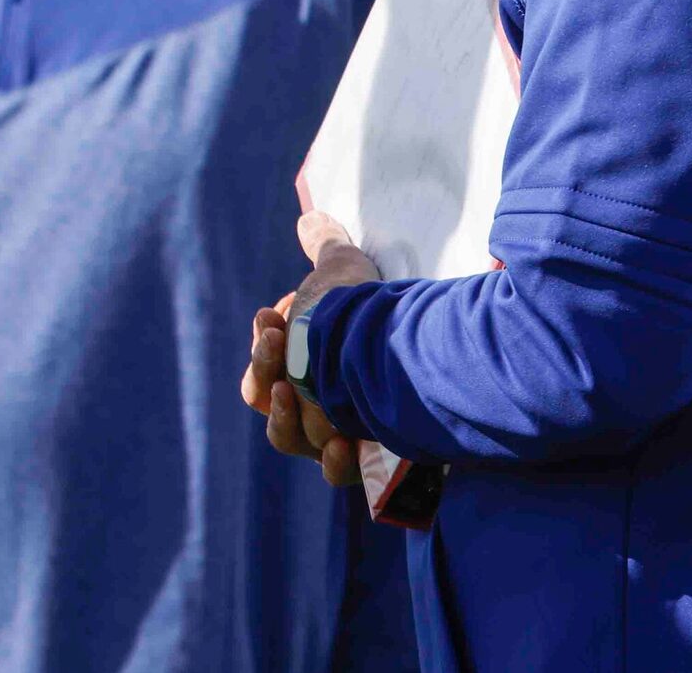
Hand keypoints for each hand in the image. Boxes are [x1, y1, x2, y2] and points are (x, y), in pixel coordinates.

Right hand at [238, 213, 381, 487]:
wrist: (430, 346)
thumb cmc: (379, 312)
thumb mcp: (349, 274)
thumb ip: (327, 250)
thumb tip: (312, 218)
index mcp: (301, 370)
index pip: (263, 370)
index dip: (261, 348)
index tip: (270, 317)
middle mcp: (316, 406)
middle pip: (270, 403)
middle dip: (265, 369)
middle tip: (274, 339)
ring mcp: (340, 435)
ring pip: (292, 438)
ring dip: (285, 415)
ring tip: (291, 391)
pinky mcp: (374, 462)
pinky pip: (342, 473)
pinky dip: (336, 460)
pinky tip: (341, 442)